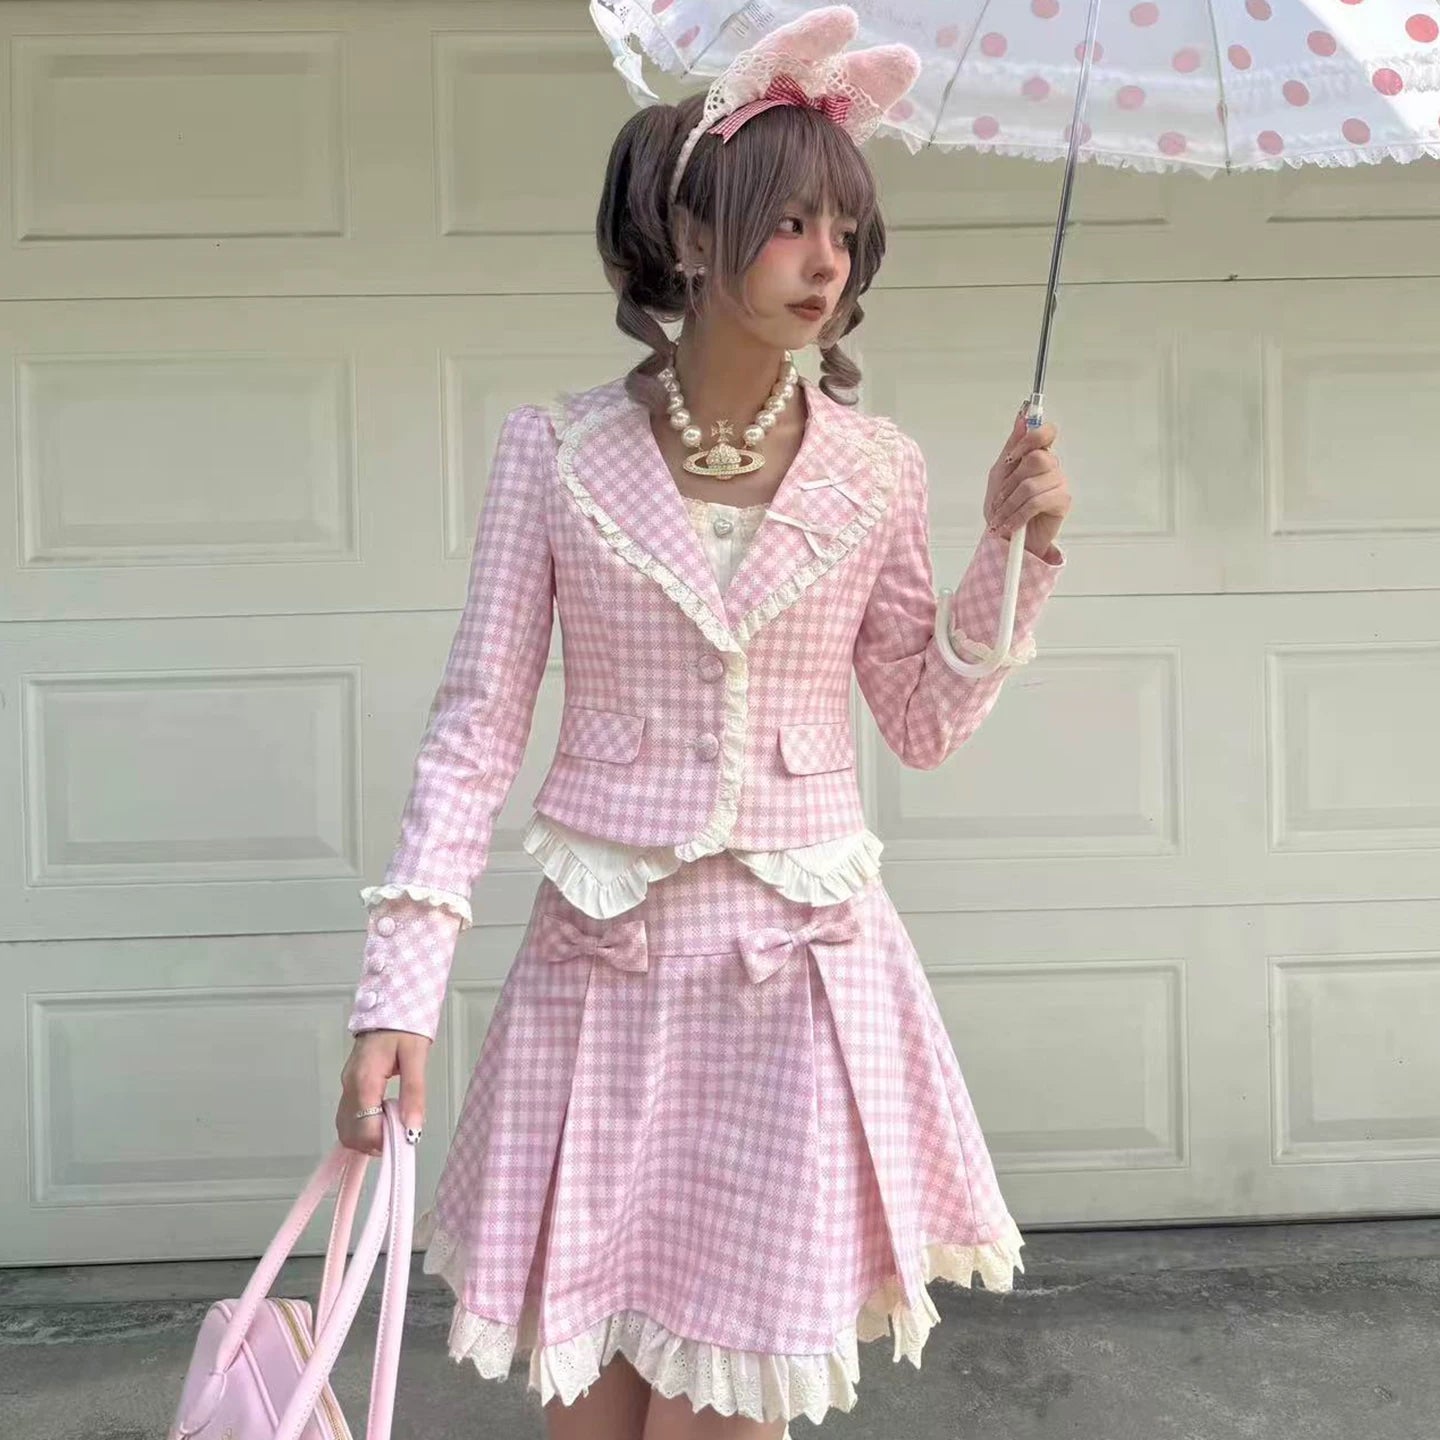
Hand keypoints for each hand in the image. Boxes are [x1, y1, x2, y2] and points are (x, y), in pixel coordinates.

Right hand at [337, 1029, 429, 1155]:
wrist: (389, 1006)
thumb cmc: (403, 1028)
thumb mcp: (416, 1057)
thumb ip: (414, 1093)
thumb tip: (413, 1127)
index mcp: (364, 1079)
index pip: (364, 1128)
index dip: (384, 1140)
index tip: (405, 1137)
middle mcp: (349, 1086)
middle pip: (350, 1134)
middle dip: (375, 1142)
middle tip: (399, 1133)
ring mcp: (346, 1086)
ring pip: (346, 1129)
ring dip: (368, 1137)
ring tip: (393, 1125)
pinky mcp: (349, 1086)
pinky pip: (348, 1117)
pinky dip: (362, 1127)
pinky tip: (382, 1119)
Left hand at [984, 405, 1071, 559]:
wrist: (1007, 538)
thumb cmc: (1004, 506)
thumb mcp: (1000, 473)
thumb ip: (1012, 445)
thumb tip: (1022, 416)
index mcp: (1038, 454)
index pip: (1045, 432)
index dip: (1029, 439)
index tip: (1010, 459)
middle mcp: (1052, 465)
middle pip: (1036, 458)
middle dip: (1010, 482)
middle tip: (999, 499)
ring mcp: (1059, 482)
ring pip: (1031, 484)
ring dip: (1009, 504)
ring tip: (1001, 518)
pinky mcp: (1062, 501)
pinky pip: (1037, 502)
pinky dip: (1018, 515)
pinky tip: (1011, 525)